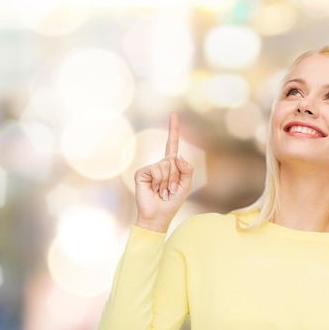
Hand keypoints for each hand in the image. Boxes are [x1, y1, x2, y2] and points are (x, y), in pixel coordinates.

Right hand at [134, 113, 193, 232]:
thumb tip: (175, 155)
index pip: (172, 144)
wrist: (158, 216)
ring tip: (163, 192)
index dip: (173, 130)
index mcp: (171, 166)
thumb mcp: (186, 185)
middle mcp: (160, 164)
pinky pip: (156, 170)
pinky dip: (159, 181)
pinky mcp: (142, 173)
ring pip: (166, 166)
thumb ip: (186, 168)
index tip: (173, 114)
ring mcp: (150, 168)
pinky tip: (155, 190)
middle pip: (174, 160)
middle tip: (170, 191)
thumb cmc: (172, 202)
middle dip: (176, 177)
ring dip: (168, 182)